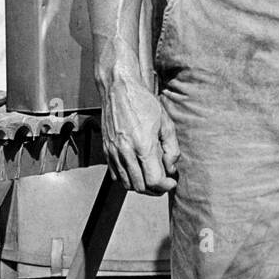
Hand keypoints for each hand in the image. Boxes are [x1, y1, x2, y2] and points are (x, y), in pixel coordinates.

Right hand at [99, 75, 179, 194]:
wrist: (119, 88)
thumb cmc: (142, 102)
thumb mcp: (166, 123)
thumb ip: (172, 149)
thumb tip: (171, 167)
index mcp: (143, 145)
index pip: (154, 181)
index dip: (165, 186)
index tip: (170, 182)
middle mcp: (126, 151)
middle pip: (140, 187)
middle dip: (154, 189)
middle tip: (163, 182)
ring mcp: (113, 152)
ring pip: (126, 184)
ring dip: (140, 186)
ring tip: (150, 177)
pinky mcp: (106, 150)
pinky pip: (115, 175)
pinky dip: (126, 178)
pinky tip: (136, 170)